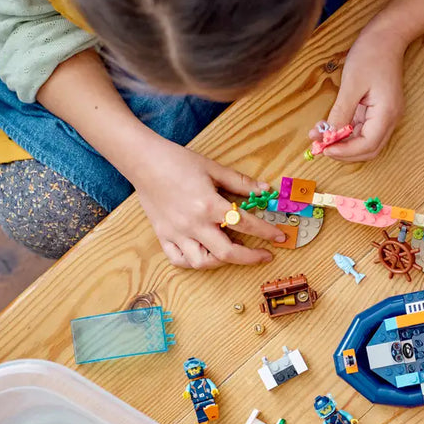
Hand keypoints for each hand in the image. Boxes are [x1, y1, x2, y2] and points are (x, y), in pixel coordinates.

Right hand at [128, 136, 285, 268]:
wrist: (143, 160)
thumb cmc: (177, 161)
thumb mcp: (213, 168)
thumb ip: (241, 182)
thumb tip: (265, 189)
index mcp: (208, 205)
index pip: (246, 224)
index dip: (267, 232)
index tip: (280, 237)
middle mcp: (193, 224)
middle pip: (227, 253)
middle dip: (251, 257)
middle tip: (265, 255)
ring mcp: (176, 233)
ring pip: (202, 262)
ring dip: (222, 262)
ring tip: (233, 253)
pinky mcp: (163, 236)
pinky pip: (179, 260)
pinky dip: (193, 262)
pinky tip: (205, 254)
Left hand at [310, 25, 405, 161]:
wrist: (386, 37)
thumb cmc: (371, 55)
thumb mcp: (351, 84)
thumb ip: (341, 113)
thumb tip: (329, 136)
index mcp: (387, 113)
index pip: (368, 145)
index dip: (346, 151)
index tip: (325, 149)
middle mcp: (389, 119)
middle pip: (369, 149)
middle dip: (345, 153)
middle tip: (322, 149)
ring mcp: (385, 115)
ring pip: (365, 142)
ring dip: (344, 144)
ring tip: (322, 139)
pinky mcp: (378, 110)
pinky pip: (362, 129)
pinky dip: (347, 133)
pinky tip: (331, 129)